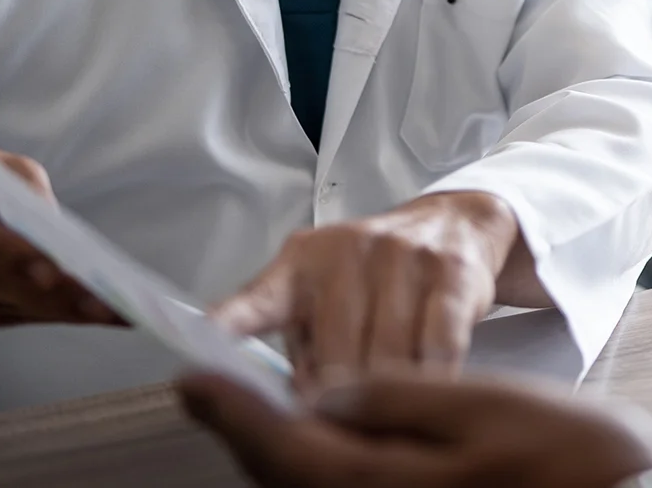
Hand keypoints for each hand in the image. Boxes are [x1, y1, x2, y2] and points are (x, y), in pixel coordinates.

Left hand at [179, 369, 651, 487]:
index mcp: (386, 483)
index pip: (284, 446)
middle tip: (213, 388)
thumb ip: (398, 396)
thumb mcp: (483, 403)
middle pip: (290, 473)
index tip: (190, 376)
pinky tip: (327, 436)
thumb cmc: (572, 452)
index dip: (232, 408)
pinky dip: (325, 465)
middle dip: (252, 430)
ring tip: (262, 408)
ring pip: (315, 484)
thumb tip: (327, 396)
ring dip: (284, 449)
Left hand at [212, 192, 542, 389]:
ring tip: (391, 416)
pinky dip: (433, 380)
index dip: (224, 332)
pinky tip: (431, 390)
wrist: (452, 223)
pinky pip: (436, 347)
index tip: (198, 364)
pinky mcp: (447, 270)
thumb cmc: (371, 277)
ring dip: (390, 400)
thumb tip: (289, 416)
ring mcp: (397, 257)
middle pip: (334, 362)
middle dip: (342, 405)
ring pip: (387, 361)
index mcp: (295, 268)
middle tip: (347, 428)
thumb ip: (299, 352)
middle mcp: (343, 253)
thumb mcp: (320, 299)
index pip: (251, 305)